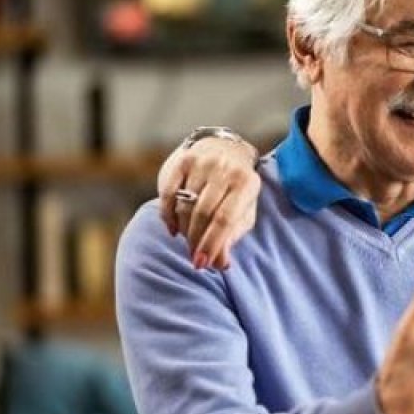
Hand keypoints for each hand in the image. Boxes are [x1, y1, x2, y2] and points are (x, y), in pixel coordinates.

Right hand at [158, 137, 260, 269]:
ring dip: (182, 229)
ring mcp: (202, 163)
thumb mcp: (243, 211)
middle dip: (195, 240)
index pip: (225, 219)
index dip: (212, 244)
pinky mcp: (182, 161)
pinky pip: (167, 194)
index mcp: (246, 183)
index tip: (201, 263)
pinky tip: (173, 228)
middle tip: (193, 256)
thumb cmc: (236, 189)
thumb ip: (232, 236)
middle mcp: (224, 170)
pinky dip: (167, 216)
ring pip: (184, 205)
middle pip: (203, 213)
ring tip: (187, 239)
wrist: (224, 148)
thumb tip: (220, 264)